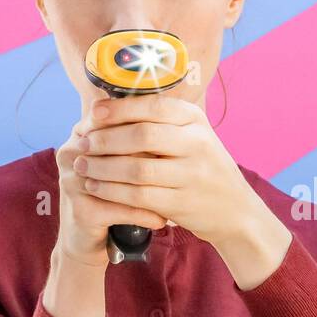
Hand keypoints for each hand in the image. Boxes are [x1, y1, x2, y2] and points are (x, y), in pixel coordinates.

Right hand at [52, 119, 169, 267]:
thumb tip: (175, 118)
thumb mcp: (118, 160)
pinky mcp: (81, 210)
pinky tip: (162, 219)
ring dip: (154, 186)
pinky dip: (144, 214)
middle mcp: (72, 153)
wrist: (83, 237)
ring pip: (122, 176)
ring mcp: (73, 181)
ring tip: (179, 192)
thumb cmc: (109, 192)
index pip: (115, 118)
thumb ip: (135, 138)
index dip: (146, 125)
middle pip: (119, 145)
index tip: (175, 136)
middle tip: (182, 163)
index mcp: (82, 133)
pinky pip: (121, 208)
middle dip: (153, 155)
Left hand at [71, 93, 263, 248]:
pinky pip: (138, 196)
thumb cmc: (202, 168)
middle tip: (82, 143)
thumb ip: (159, 121)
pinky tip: (95, 187)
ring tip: (82, 165)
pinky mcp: (182, 203)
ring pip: (136, 168)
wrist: (235, 211)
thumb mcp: (192, 136)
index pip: (152, 106)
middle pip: (141, 136)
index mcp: (196, 120)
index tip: (93, 114)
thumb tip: (106, 106)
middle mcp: (198, 144)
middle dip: (105, 139)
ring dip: (102, 168)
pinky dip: (111, 191)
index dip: (118, 109)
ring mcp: (191, 175)